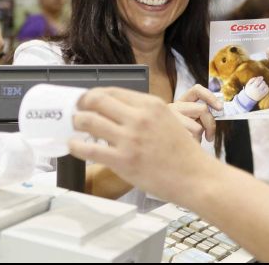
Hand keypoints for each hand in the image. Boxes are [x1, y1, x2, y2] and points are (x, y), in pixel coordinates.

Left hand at [70, 87, 211, 203]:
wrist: (194, 176)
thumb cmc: (182, 151)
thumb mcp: (167, 120)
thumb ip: (142, 113)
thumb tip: (114, 111)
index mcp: (151, 104)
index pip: (112, 91)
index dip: (94, 94)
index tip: (87, 99)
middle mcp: (139, 117)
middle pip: (96, 100)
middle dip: (81, 104)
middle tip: (76, 110)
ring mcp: (130, 139)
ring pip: (88, 121)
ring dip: (77, 122)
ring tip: (76, 126)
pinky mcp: (123, 160)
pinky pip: (88, 149)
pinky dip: (76, 145)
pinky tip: (74, 145)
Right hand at [170, 84, 221, 141]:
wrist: (164, 152)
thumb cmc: (180, 138)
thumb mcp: (190, 122)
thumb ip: (200, 114)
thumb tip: (219, 109)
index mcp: (180, 103)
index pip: (196, 90)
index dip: (210, 96)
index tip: (220, 108)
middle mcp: (173, 107)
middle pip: (202, 109)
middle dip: (211, 124)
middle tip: (210, 136)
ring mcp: (170, 120)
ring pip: (198, 127)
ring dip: (199, 138)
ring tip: (191, 142)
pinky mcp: (170, 134)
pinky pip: (191, 140)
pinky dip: (193, 145)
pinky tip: (185, 146)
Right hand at [243, 76, 268, 100]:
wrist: (248, 99)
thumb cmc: (248, 90)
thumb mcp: (248, 84)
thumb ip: (252, 79)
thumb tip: (259, 77)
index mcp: (253, 87)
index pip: (258, 80)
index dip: (260, 78)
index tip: (261, 77)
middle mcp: (257, 90)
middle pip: (263, 83)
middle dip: (262, 81)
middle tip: (260, 82)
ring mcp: (261, 93)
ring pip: (266, 86)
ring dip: (264, 84)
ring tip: (261, 85)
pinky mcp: (263, 95)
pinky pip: (267, 89)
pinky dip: (266, 87)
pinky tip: (263, 87)